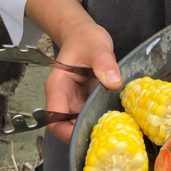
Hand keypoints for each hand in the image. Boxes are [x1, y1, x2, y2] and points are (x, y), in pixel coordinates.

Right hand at [44, 20, 120, 142]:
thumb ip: (104, 63)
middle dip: (84, 132)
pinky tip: (116, 118)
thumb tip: (113, 82)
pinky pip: (90, 114)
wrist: (84, 34)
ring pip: (79, 122)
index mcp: (57, 87)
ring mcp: (74, 100)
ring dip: (94, 126)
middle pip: (67, 125)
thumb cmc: (84, 39)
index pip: (54, 119)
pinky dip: (100, 118)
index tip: (87, 136)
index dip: (67, 132)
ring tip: (115, 129)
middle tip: (108, 135)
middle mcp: (63, 97)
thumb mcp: (97, 48)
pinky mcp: (84, 100)